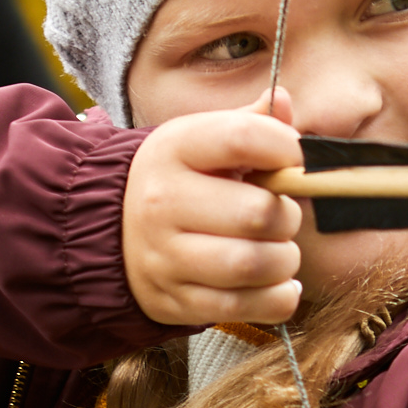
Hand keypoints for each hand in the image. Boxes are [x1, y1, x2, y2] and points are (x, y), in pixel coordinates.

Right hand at [121, 97, 302, 328]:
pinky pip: (249, 306)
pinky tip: (276, 282)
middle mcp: (162, 201)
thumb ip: (248, 123)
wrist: (112, 232)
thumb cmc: (179, 182)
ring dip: (285, 259)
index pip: (242, 138)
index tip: (296, 160)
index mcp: (174, 149)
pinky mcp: (177, 301)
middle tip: (280, 215)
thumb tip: (283, 101)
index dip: (287, 148)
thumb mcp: (201, 142)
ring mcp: (166, 256)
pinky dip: (279, 297)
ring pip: (255, 264)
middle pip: (258, 213)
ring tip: (278, 250)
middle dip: (287, 215)